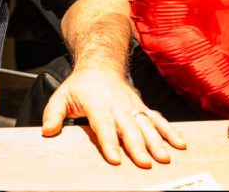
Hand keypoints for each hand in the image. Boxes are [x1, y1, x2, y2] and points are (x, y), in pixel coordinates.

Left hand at [42, 68, 185, 167]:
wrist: (101, 65)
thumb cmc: (80, 85)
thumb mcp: (61, 95)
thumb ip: (53, 113)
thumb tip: (47, 131)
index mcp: (97, 103)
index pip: (103, 124)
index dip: (109, 142)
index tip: (115, 159)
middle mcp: (117, 104)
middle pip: (128, 127)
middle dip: (137, 146)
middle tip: (145, 163)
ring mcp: (132, 105)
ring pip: (146, 124)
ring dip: (157, 141)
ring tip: (165, 157)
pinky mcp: (142, 107)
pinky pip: (157, 119)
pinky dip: (170, 130)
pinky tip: (180, 144)